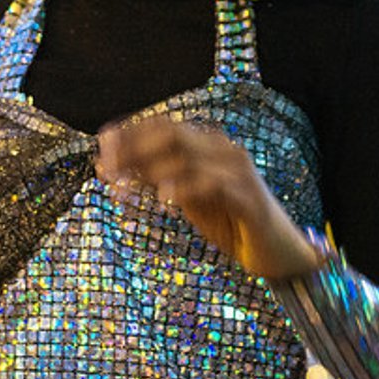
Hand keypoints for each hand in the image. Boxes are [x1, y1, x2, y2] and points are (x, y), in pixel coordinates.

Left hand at [96, 117, 318, 279]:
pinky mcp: (250, 200)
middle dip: (133, 148)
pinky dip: (185, 188)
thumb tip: (109, 166)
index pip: (165, 126)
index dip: (131, 131)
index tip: (101, 143)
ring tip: (121, 187)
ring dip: (149, 170)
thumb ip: (155, 179)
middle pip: (172, 135)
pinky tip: (164, 198)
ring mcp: (240, 173)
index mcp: (210, 146)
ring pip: (188, 156)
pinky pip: (214, 185)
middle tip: (105, 167)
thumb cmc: (230, 221)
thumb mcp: (185, 197)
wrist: (277, 251)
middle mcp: (225, 152)